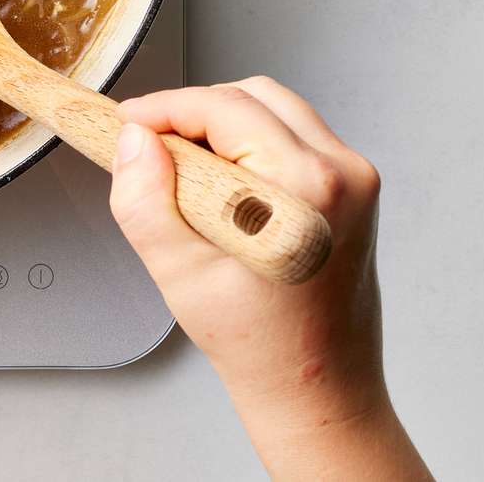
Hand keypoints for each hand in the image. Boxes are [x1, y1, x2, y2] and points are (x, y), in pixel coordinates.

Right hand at [110, 78, 428, 479]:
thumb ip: (142, 200)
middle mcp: (343, 172)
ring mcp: (356, 176)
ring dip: (221, 123)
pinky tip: (222, 184)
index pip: (223, 108)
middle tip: (150, 147)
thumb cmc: (258, 344)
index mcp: (306, 189)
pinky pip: (292, 133)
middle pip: (251, 96)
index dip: (164, 107)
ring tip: (185, 170)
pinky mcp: (354, 185)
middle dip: (192, 113)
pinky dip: (249, 142)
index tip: (127, 122)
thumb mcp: (177, 273)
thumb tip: (134, 140)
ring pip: (273, 107)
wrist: (317, 387)